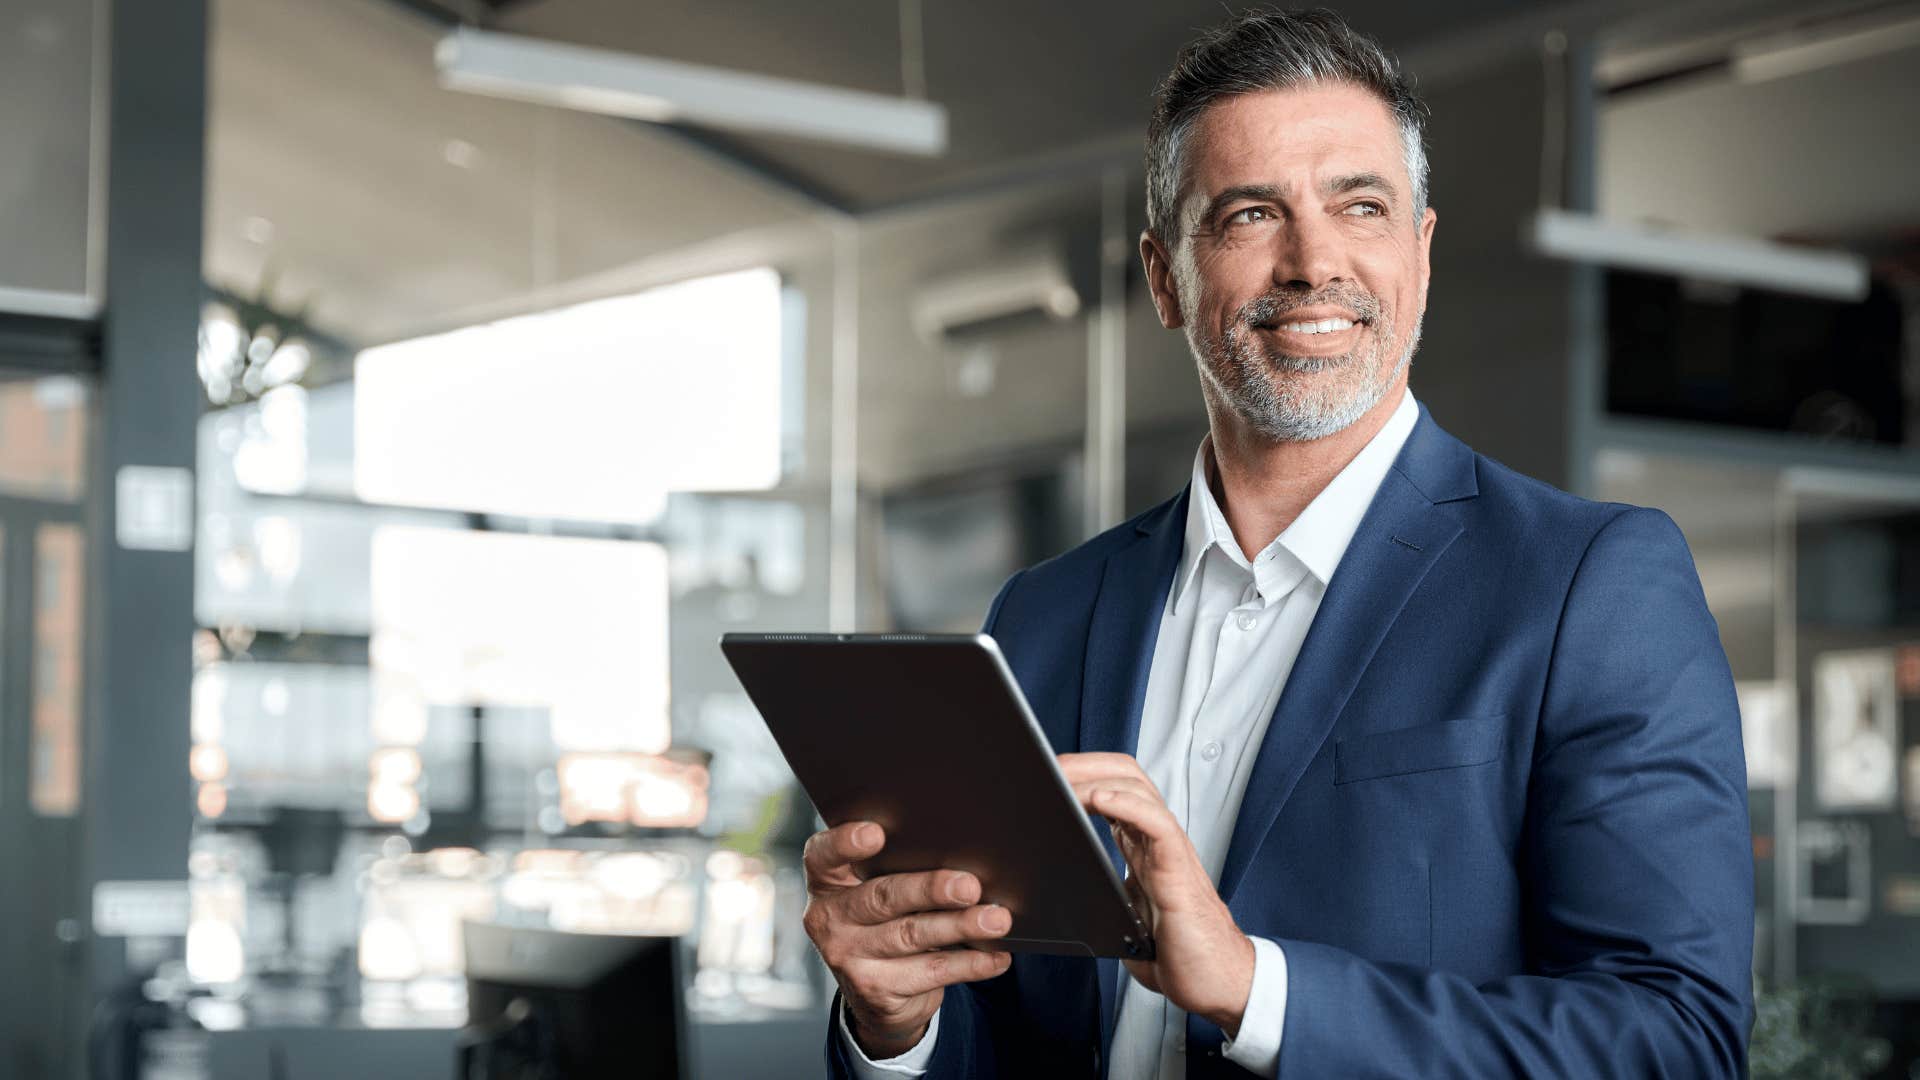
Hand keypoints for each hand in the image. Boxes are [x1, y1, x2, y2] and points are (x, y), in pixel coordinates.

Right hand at [801, 821, 1014, 1058]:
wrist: (876, 994)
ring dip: (960, 926)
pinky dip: (970, 963)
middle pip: (882, 897)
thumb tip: (964, 855)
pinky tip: (996, 956)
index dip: (845, 843)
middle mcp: (830, 919)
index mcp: (827, 882)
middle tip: (969, 886)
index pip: (823, 855)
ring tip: (995, 919)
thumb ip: (899, 869)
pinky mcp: (875, 990)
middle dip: (930, 890)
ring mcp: (849, 958)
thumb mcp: (877, 891)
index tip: (876, 833)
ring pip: (911, 936)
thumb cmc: (885, 920)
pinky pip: (931, 972)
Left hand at [1060, 752, 1255, 1035]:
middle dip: (1085, 763)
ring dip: (1097, 777)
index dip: (1083, 773)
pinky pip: (1158, 824)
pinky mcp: (1179, 871)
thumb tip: (1051, 898)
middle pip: (1125, 776)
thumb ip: (1097, 897)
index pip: (1115, 788)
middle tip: (1047, 767)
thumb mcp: (1121, 918)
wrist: (1216, 983)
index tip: (1046, 774)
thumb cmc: (1176, 954)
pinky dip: (1129, 805)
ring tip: (1064, 779)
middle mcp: (1156, 841)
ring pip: (1139, 789)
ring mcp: (1170, 852)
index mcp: (1141, 847)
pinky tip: (1100, 799)